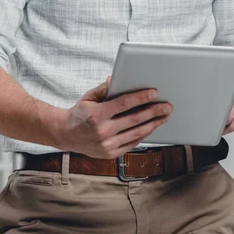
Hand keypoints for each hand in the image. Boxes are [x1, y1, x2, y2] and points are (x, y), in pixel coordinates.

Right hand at [56, 77, 172, 157]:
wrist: (65, 135)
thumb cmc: (79, 113)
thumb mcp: (88, 97)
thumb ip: (103, 89)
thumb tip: (115, 79)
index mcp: (97, 115)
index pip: (124, 104)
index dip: (140, 98)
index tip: (154, 92)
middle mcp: (103, 131)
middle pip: (134, 120)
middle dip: (154, 112)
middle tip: (167, 106)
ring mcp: (107, 145)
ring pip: (136, 133)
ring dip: (153, 124)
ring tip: (164, 117)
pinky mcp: (110, 154)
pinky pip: (132, 143)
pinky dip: (144, 135)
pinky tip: (152, 127)